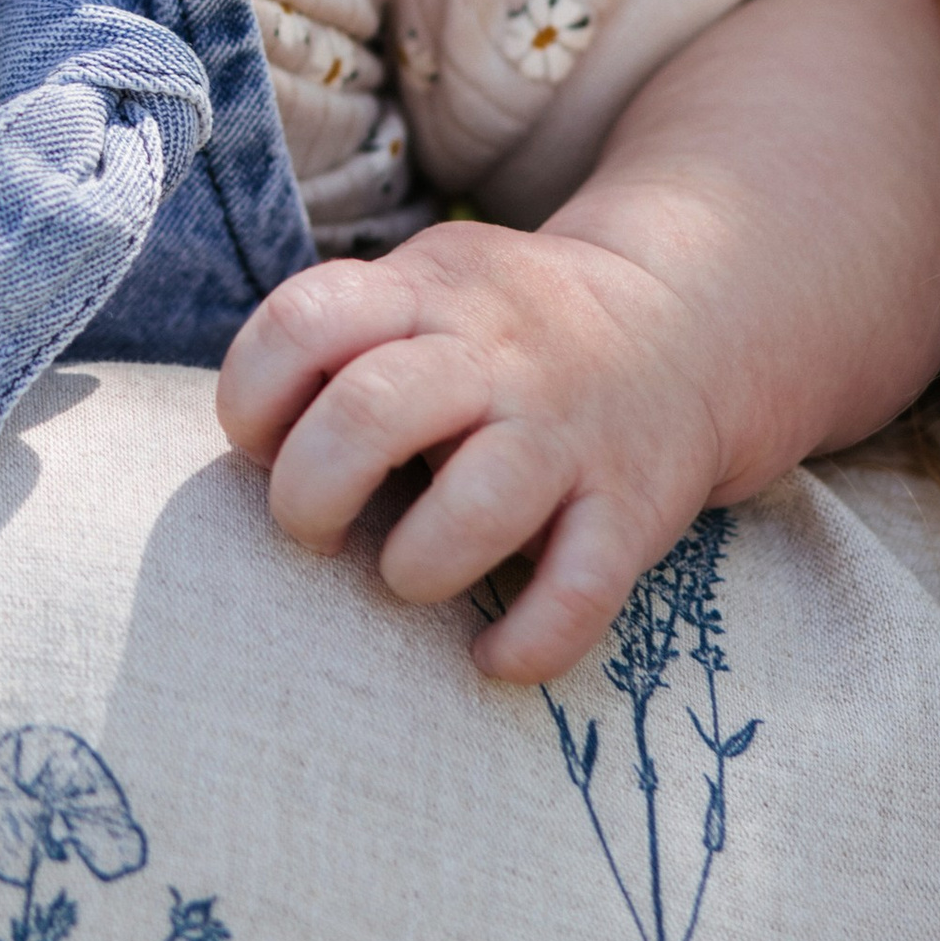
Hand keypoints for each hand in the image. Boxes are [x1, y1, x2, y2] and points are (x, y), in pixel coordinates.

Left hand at [216, 220, 728, 686]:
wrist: (686, 317)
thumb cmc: (507, 328)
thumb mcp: (426, 287)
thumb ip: (341, 342)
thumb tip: (254, 449)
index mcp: (426, 290)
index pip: (301, 321)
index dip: (253, 398)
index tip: (264, 447)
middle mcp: (495, 352)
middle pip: (368, 413)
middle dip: (311, 495)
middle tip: (315, 531)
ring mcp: (567, 429)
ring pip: (476, 503)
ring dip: (414, 566)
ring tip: (405, 577)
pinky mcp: (633, 505)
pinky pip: (581, 591)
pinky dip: (527, 641)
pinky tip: (493, 653)